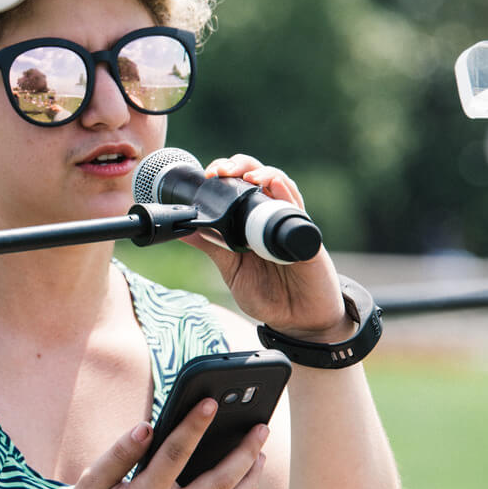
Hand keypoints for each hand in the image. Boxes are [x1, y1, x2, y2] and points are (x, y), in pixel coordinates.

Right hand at [53, 400, 267, 488]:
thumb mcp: (90, 484)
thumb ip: (119, 454)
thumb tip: (146, 427)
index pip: (176, 452)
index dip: (194, 424)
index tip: (211, 402)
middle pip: (220, 480)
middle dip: (244, 451)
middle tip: (261, 428)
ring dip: (250, 478)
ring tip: (261, 454)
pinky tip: (244, 487)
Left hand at [184, 154, 349, 340]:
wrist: (298, 322)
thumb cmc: (269, 294)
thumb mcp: (231, 268)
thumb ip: (211, 246)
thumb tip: (180, 228)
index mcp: (251, 222)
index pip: (239, 186)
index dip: (225, 173)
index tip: (208, 173)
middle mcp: (271, 217)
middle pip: (260, 177)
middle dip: (241, 166)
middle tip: (222, 170)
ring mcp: (290, 225)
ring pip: (282, 186)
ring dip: (265, 174)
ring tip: (248, 176)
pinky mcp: (307, 239)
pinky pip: (298, 212)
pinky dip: (286, 196)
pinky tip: (275, 187)